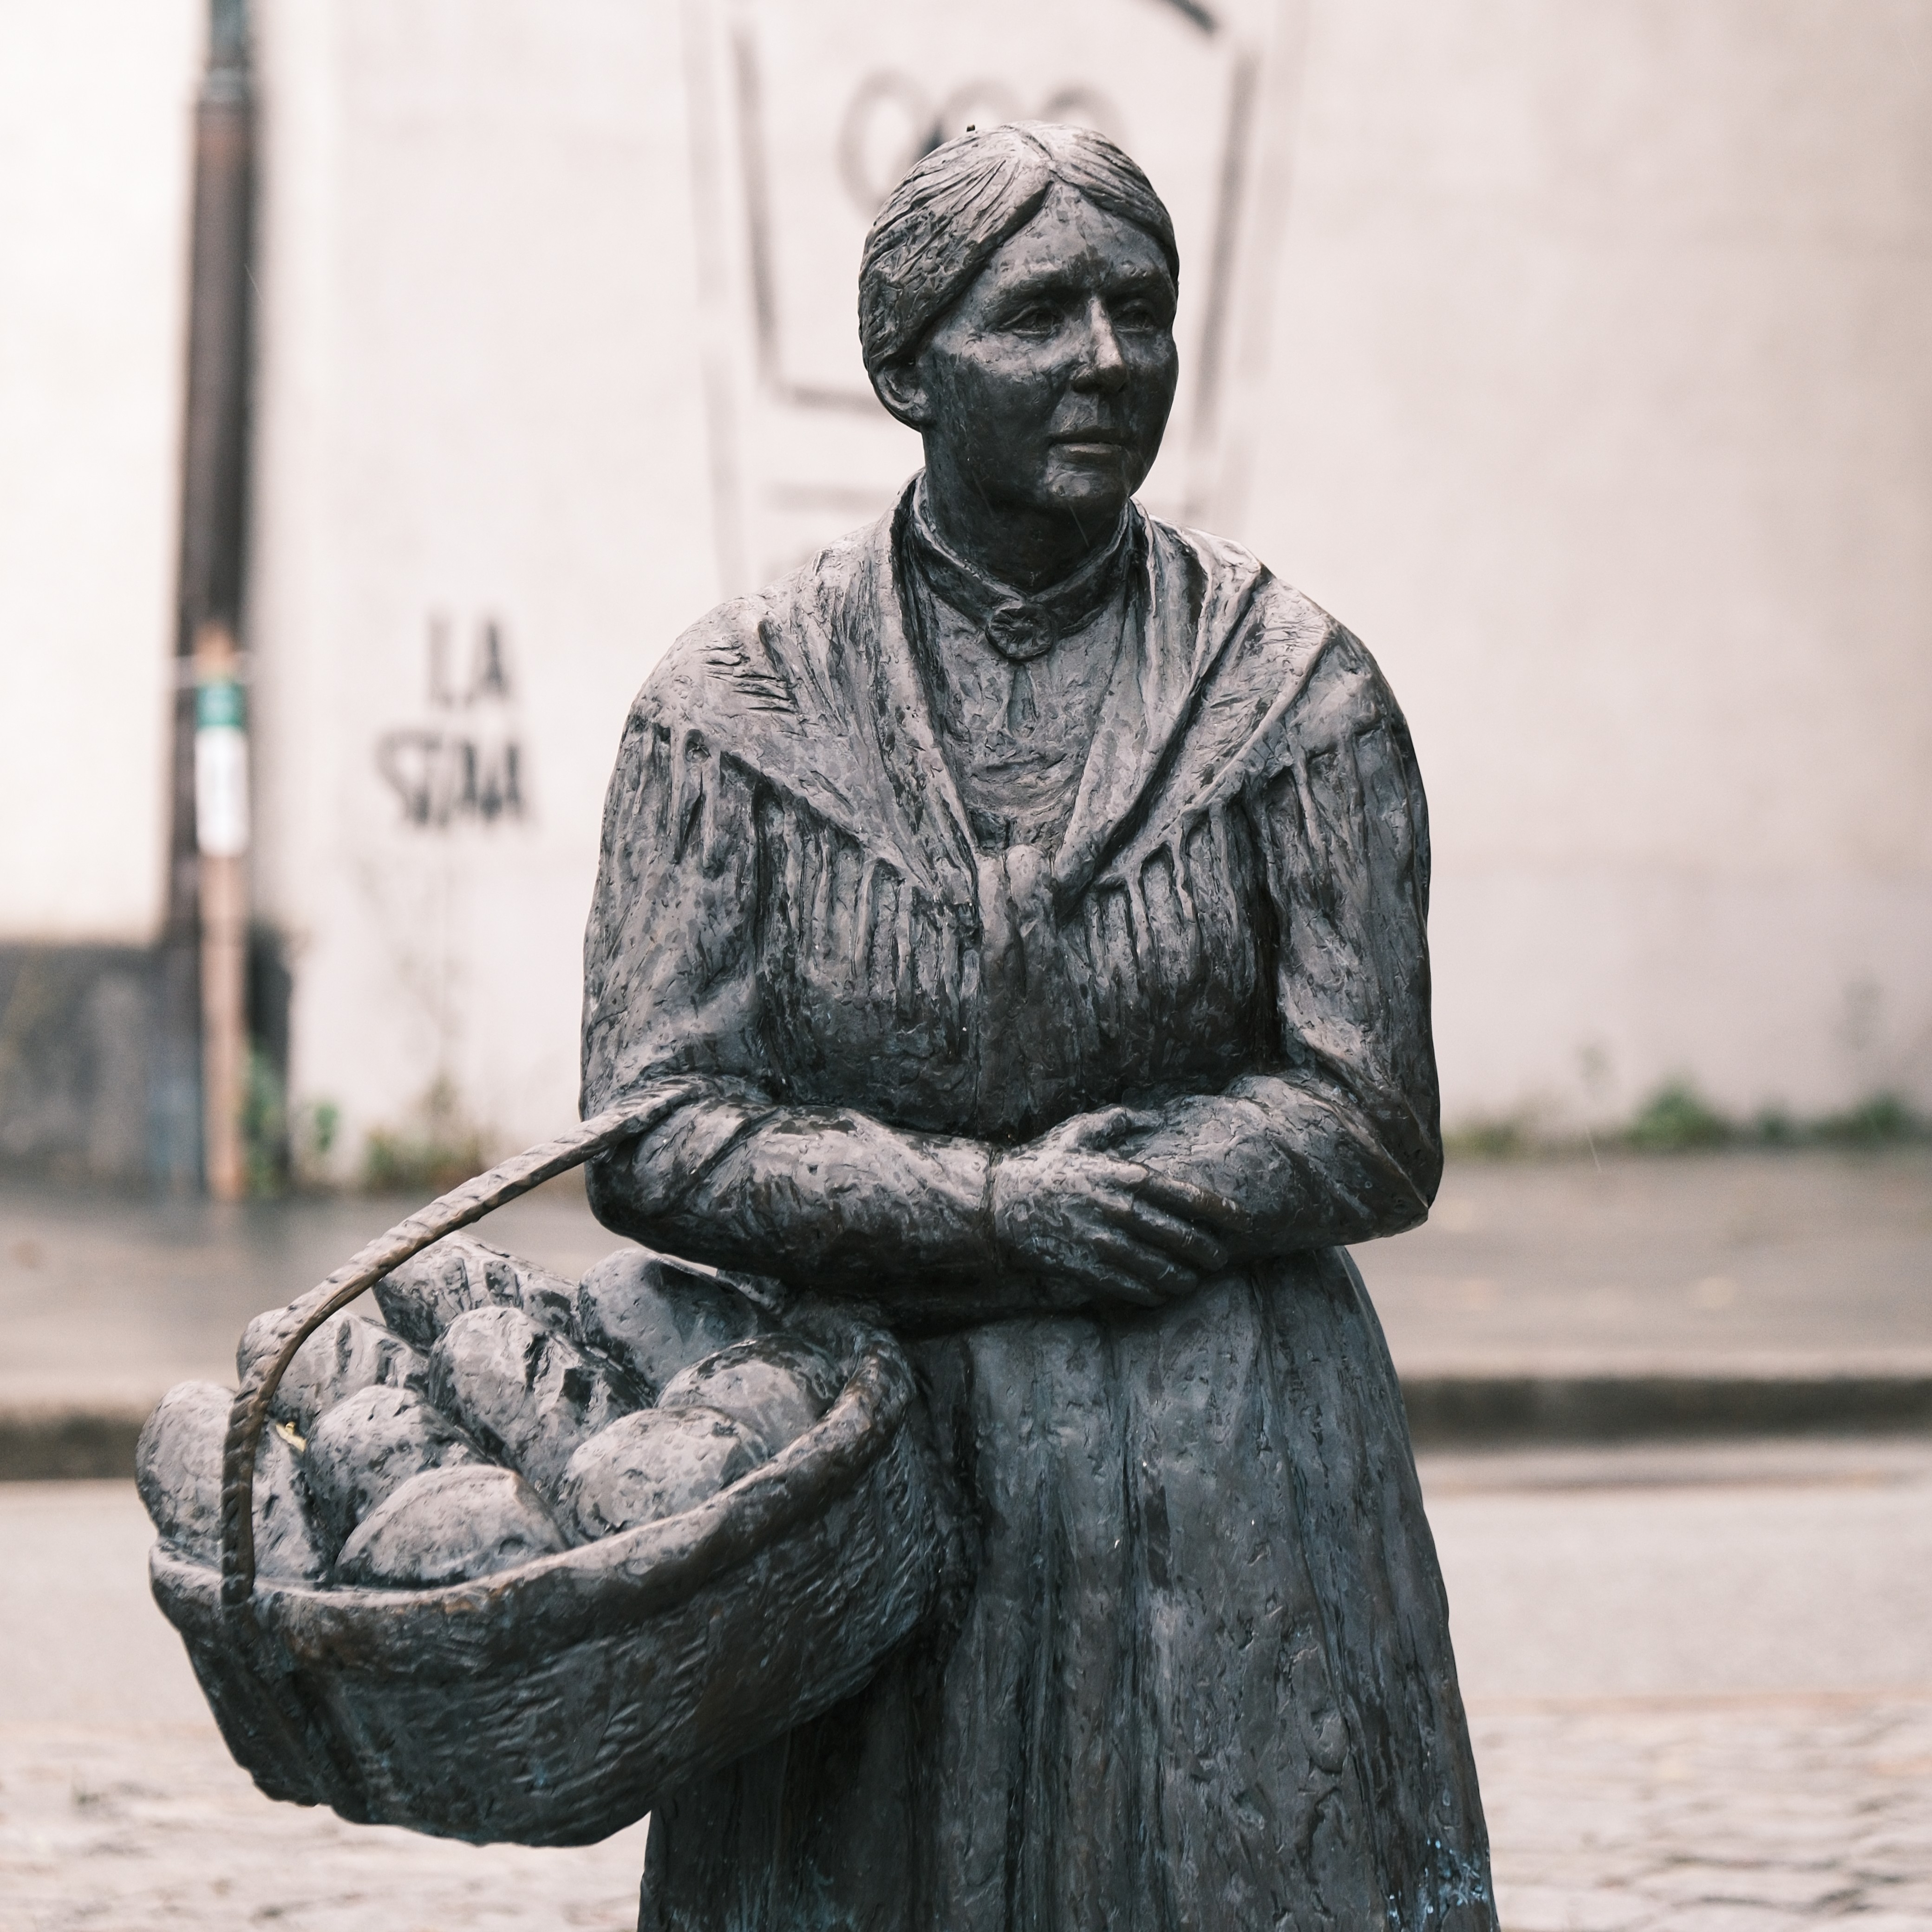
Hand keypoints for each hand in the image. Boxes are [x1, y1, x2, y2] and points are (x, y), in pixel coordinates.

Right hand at [988, 1108, 1237, 1309]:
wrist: (998, 1203)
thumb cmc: (1042, 1165)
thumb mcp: (1077, 1132)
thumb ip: (1116, 1121)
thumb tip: (1149, 1115)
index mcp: (1122, 1175)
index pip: (1185, 1196)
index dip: (1219, 1211)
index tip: (1242, 1221)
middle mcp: (1118, 1209)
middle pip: (1180, 1236)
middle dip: (1209, 1250)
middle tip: (1221, 1258)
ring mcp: (1103, 1242)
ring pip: (1161, 1267)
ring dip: (1185, 1277)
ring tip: (1195, 1279)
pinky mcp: (1088, 1268)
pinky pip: (1133, 1288)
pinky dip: (1154, 1293)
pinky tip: (1163, 1293)